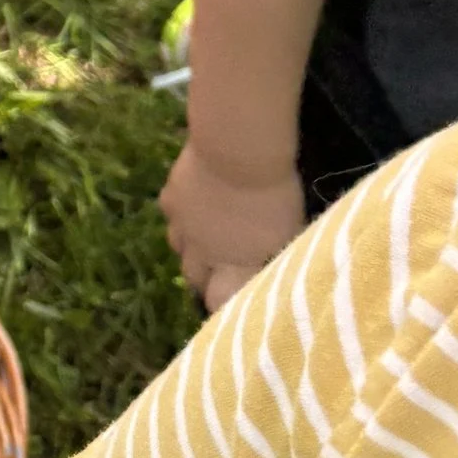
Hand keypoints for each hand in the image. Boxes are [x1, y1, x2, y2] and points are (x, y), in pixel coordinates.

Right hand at [162, 140, 303, 309]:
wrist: (238, 154)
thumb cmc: (274, 196)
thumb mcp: (287, 232)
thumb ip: (276, 253)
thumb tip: (280, 263)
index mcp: (234, 265)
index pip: (220, 300)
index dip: (224, 304)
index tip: (236, 303)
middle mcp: (202, 252)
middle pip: (193, 278)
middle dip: (205, 279)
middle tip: (220, 270)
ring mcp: (182, 226)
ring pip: (178, 247)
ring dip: (191, 248)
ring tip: (205, 237)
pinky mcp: (170, 199)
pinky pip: (172, 214)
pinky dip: (182, 213)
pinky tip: (194, 201)